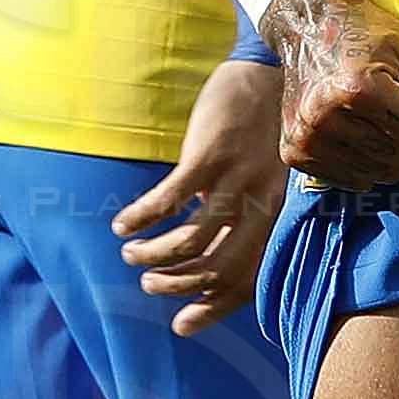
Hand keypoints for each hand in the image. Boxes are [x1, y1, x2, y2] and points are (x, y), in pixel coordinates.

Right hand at [117, 57, 292, 334]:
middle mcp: (262, 206)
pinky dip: (142, 218)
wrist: (270, 73)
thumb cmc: (263, 133)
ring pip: (191, 240)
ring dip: (154, 254)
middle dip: (177, 286)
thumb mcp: (264, 183)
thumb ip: (243, 219)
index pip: (246, 279)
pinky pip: (170, 199)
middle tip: (149, 283)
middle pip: (217, 268)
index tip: (180, 326)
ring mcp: (237, 180)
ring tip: (131, 253)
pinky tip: (123, 224)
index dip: (212, 308)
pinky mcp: (210, 154)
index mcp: (276, 218)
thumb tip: (205, 261)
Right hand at [271, 0, 398, 192]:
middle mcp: (326, 115)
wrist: (310, 24)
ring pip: (379, 175)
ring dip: (388, 154)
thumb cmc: (376, 38)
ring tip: (372, 119)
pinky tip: (353, 133)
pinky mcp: (294, 153)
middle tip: (392, 107)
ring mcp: (306, 137)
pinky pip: (351, 183)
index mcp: (361, 87)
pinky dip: (362, 165)